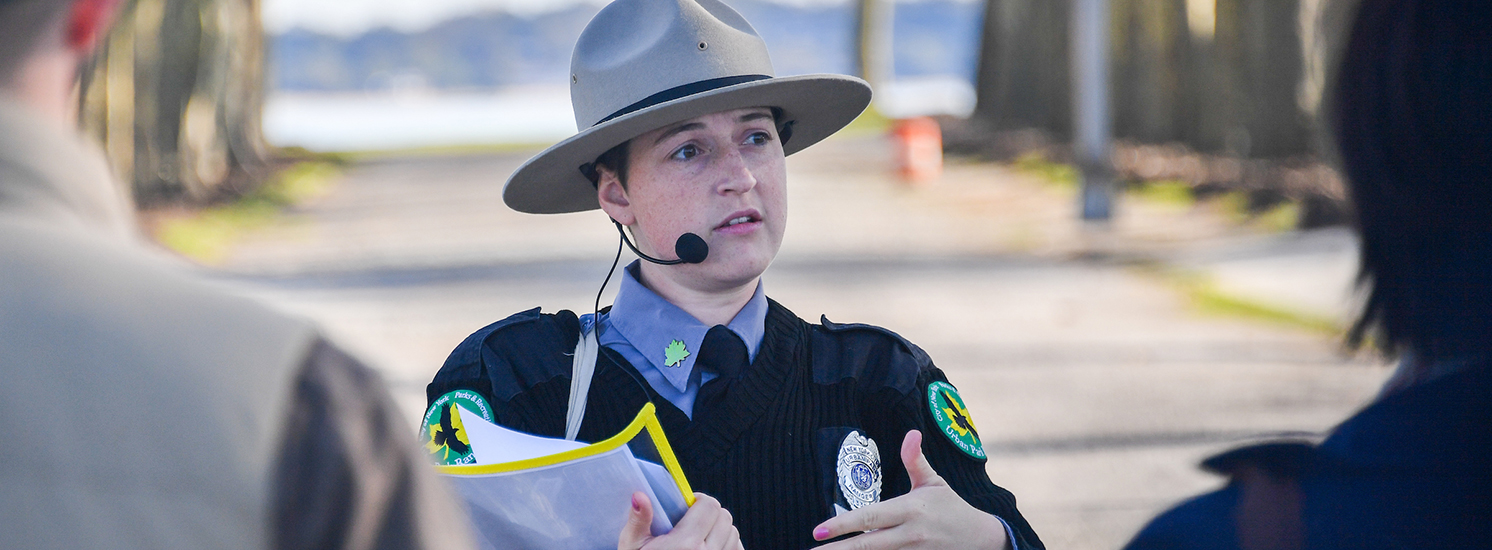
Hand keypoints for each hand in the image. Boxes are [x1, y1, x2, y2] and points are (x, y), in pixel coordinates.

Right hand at [619, 491, 742, 549]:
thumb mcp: (631, 547)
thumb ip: (638, 520)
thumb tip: (640, 496)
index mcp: (685, 545)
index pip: (710, 506)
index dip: (699, 501)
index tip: (687, 506)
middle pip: (725, 518)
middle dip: (710, 514)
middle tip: (692, 521)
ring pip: (734, 535)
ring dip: (720, 531)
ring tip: (699, 537)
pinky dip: (727, 547)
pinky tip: (708, 549)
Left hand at [811, 430, 1008, 549]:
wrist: (980, 539)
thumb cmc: (951, 507)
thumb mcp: (933, 482)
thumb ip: (915, 460)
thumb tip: (911, 433)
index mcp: (910, 509)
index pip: (870, 518)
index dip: (843, 524)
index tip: (818, 530)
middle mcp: (909, 534)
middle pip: (868, 545)